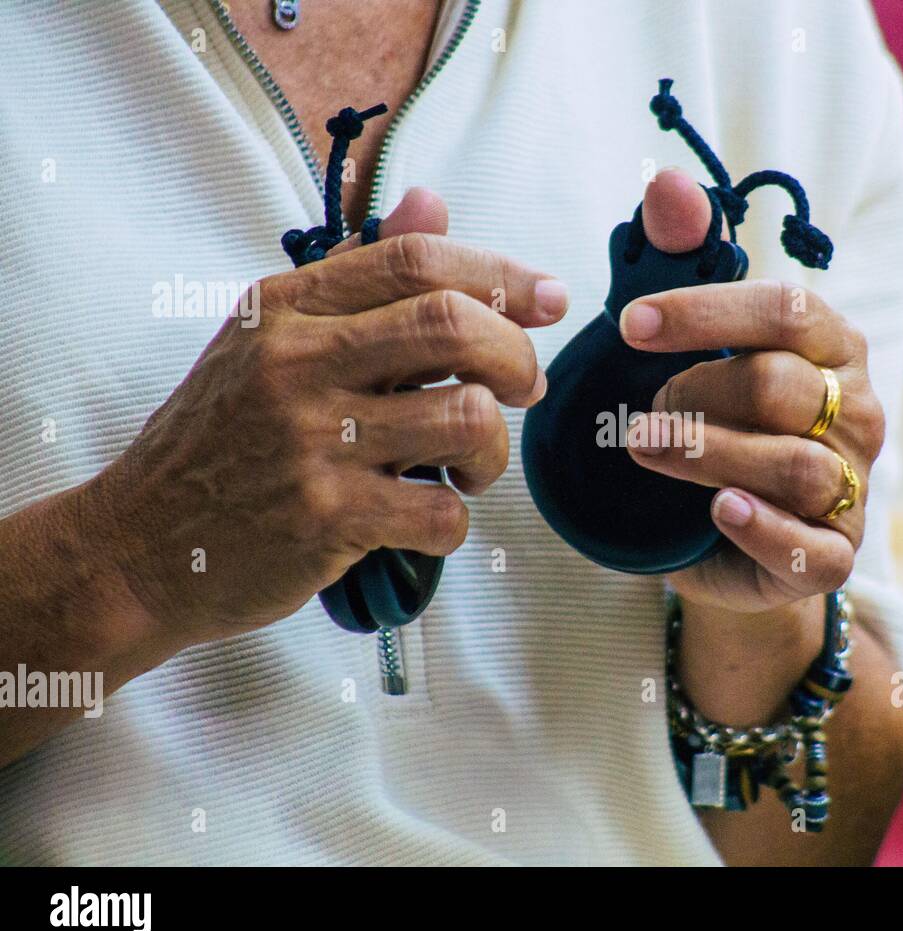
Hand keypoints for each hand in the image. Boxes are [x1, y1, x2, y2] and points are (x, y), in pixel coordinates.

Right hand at [89, 188, 568, 653]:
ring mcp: (310, 441)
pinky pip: (443, 511)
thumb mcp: (268, 338)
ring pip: (467, 418)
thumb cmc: (220, 438)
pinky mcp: (324, 518)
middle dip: (517, 356)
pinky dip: (457, 518)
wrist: (139, 544)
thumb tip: (435, 202)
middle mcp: (296, 363)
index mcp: (286, 307)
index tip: (550, 298)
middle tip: (524, 389)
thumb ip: (358, 275)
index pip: (416, 259)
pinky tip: (431, 514)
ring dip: (494, 449)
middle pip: (454, 326)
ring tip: (469, 465)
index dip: (502, 273)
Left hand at [621, 171, 882, 614]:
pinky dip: (765, 528)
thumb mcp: (690, 339)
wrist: (723, 531)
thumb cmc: (715, 417)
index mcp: (833, 346)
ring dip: (707, 454)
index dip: (705, 313)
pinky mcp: (833, 556)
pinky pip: (815, 547)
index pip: (788, 310)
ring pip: (794, 465)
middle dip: (696, 392)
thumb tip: (666, 181)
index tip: (628, 323)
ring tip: (642, 446)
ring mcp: (852, 487)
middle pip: (782, 389)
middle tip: (636, 408)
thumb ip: (679, 258)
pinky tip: (718, 511)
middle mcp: (855, 411)